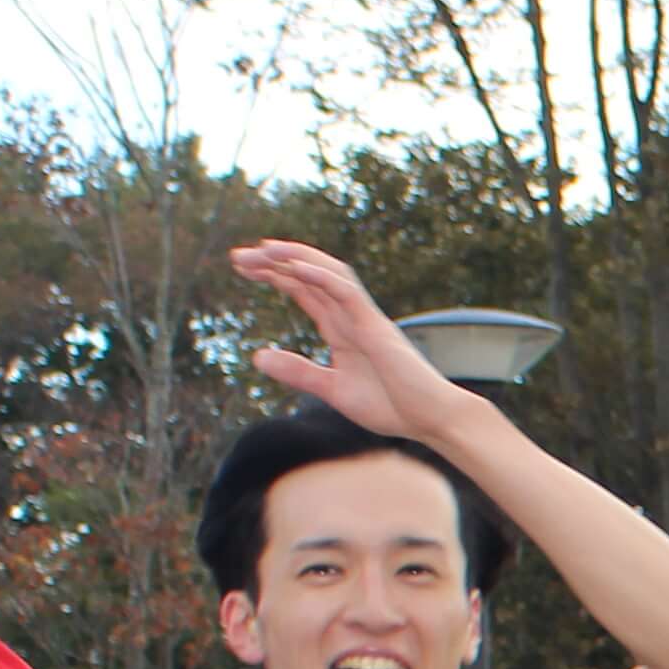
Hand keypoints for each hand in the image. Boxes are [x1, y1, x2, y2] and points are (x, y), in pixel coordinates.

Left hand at [232, 240, 477, 445]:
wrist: (431, 419)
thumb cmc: (391, 406)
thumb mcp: (332, 390)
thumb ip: (298, 372)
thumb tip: (256, 356)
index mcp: (341, 328)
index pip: (303, 290)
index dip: (274, 275)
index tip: (243, 267)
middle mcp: (351, 316)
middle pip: (309, 276)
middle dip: (273, 262)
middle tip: (237, 256)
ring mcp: (364, 317)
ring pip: (328, 273)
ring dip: (295, 258)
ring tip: (263, 249)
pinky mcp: (376, 326)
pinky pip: (346, 292)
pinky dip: (321, 277)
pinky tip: (295, 268)